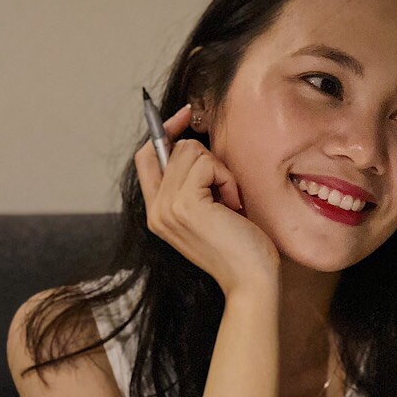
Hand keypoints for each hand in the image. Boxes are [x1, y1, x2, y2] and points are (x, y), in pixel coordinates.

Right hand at [135, 104, 279, 294]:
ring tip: (230, 203)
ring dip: (221, 171)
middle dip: (209, 161)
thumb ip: (192, 184)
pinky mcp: (185, 204)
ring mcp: (167, 207)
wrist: (250, 281)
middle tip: (226, 195)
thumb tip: (192, 142)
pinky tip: (233, 206)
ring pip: (192, 151)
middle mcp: (156, 210)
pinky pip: (207, 163)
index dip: (165, 131)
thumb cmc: (241, 248)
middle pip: (175, 148)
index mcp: (157, 212)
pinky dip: (227, 179)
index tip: (187, 115)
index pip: (145, 156)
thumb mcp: (209, 211)